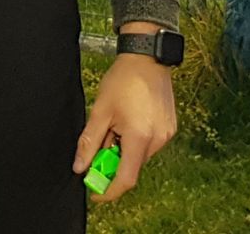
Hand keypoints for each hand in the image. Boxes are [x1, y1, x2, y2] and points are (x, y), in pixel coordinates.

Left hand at [74, 45, 177, 202]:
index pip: (125, 179)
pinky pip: (150, 145)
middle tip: (102, 141)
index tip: (95, 192)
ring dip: (124, 150)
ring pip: (140, 156)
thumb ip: (89, 142)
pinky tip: (128, 121)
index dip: (109, 191)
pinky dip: (135, 142)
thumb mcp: (100, 111)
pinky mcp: (170, 128)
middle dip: (113, 162)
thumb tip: (80, 167)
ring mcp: (167, 134)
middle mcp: (158, 140)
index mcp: (139, 137)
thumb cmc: (123, 80)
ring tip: (116, 124)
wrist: (147, 57)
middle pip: (132, 167)